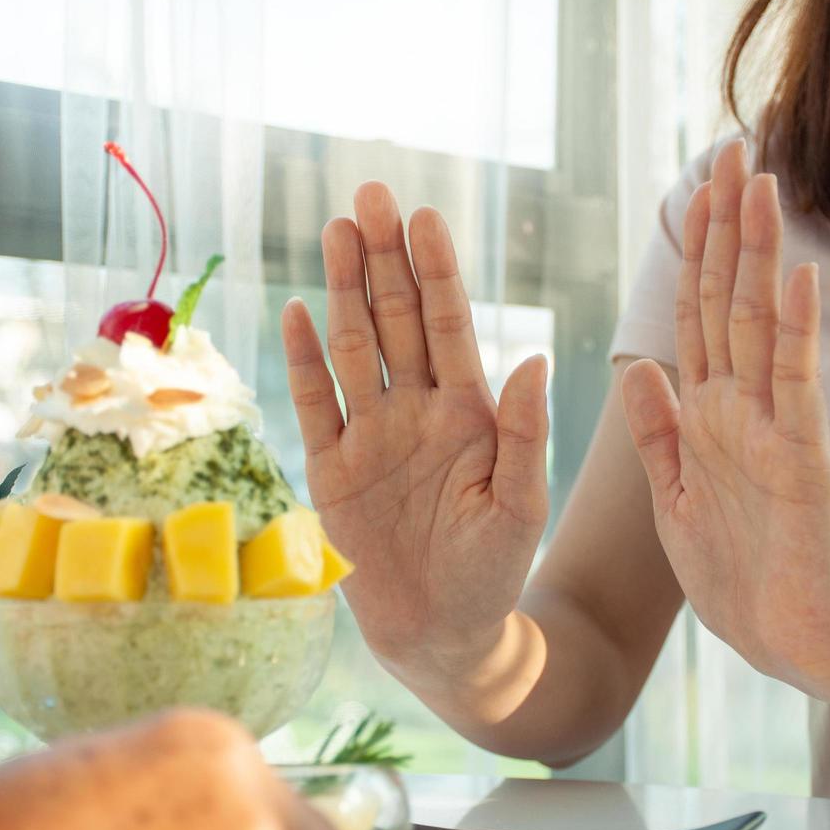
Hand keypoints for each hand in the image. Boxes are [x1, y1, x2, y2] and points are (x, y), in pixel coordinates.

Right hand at [281, 182, 548, 668]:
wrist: (441, 632)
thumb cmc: (493, 571)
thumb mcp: (520, 505)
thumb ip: (525, 432)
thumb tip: (533, 356)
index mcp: (470, 412)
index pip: (450, 326)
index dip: (436, 272)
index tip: (424, 217)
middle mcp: (417, 410)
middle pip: (397, 320)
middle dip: (384, 259)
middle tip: (371, 196)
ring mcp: (372, 435)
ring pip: (354, 348)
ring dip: (344, 291)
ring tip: (336, 231)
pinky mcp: (333, 469)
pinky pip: (316, 405)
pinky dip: (304, 361)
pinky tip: (297, 311)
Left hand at [620, 141, 829, 699]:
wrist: (792, 643)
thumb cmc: (739, 575)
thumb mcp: (675, 497)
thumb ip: (660, 434)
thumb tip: (639, 369)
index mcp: (706, 417)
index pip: (696, 316)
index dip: (693, 254)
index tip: (695, 192)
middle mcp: (741, 409)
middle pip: (729, 302)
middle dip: (726, 230)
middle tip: (730, 153)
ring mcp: (775, 430)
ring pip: (762, 326)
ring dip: (759, 256)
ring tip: (759, 187)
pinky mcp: (804, 463)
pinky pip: (795, 388)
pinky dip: (795, 332)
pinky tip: (794, 278)